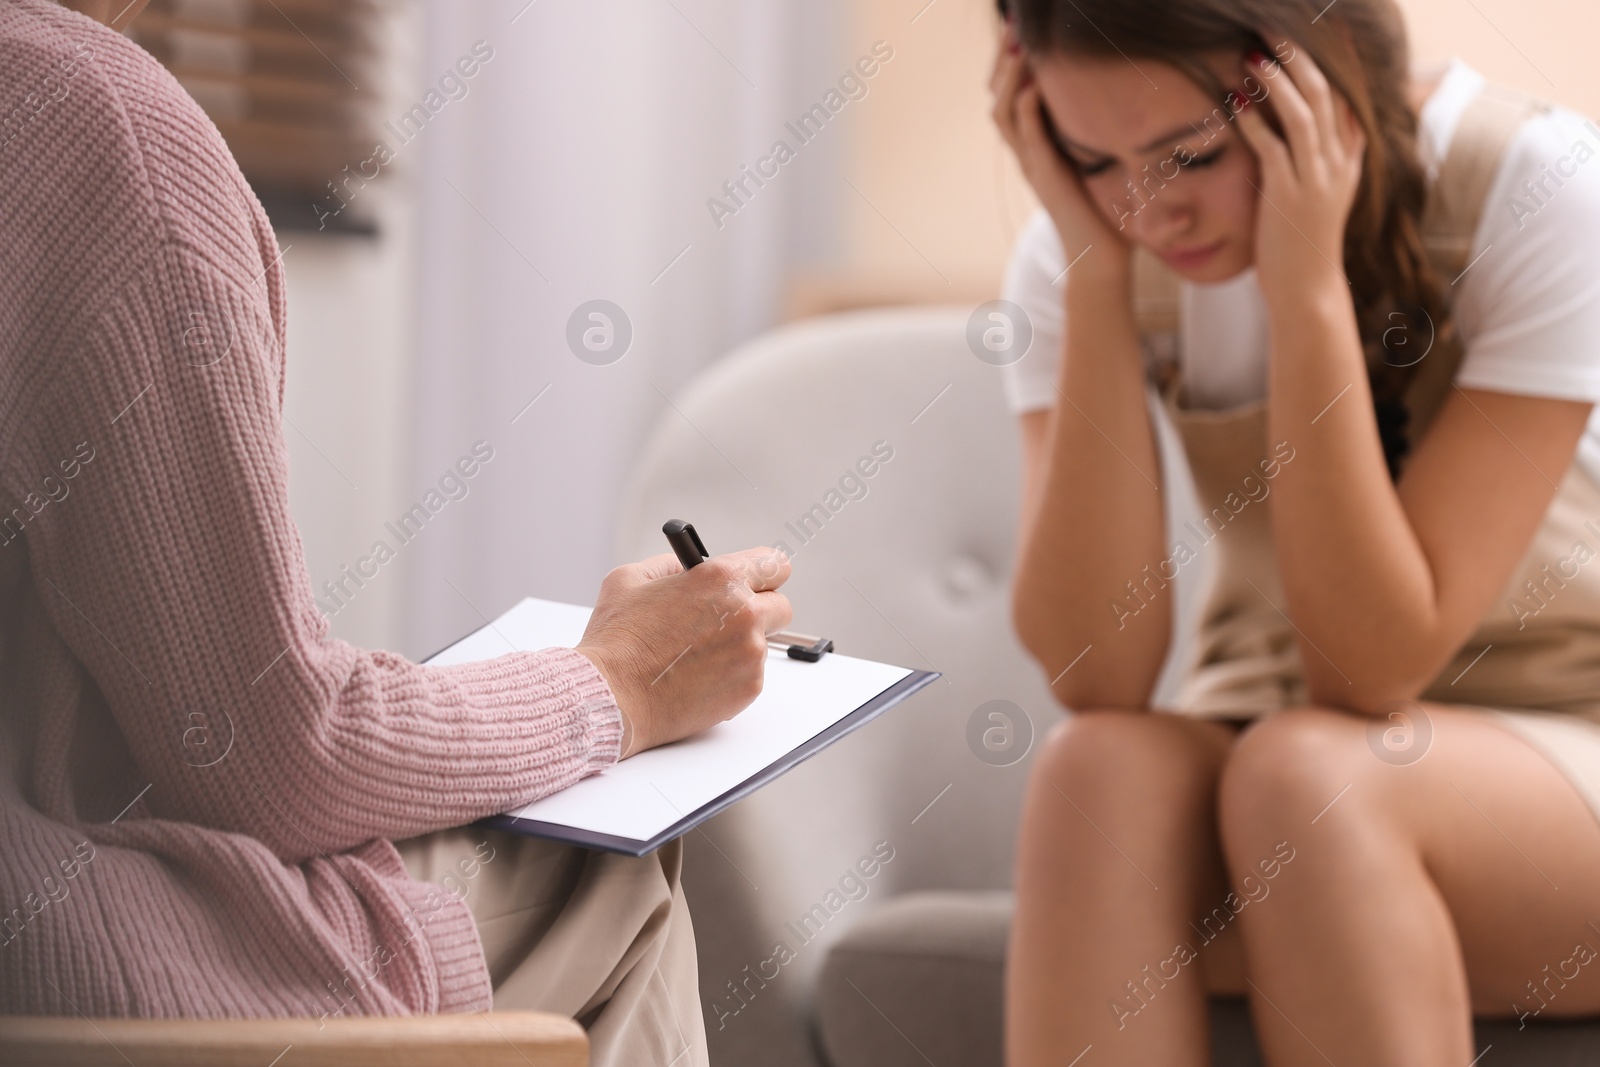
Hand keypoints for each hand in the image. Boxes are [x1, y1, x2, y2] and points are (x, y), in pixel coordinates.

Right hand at [576, 548, 792, 757]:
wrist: (611, 696)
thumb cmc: (616, 641)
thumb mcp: (631, 580)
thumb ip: (670, 566)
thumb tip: (688, 568)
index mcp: (722, 579)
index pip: (775, 564)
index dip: (763, 573)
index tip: (755, 581)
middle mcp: (745, 614)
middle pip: (781, 606)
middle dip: (759, 610)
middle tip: (728, 619)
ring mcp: (751, 653)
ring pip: (762, 643)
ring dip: (740, 645)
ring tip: (696, 655)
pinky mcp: (749, 687)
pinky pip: (751, 673)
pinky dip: (732, 674)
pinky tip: (697, 675)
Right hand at [989, 30, 1129, 285]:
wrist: (1102, 257)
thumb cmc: (1105, 209)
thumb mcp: (1095, 158)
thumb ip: (1089, 131)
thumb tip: (1110, 93)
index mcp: (1036, 146)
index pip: (1010, 96)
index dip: (1009, 64)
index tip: (1018, 33)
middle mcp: (1028, 153)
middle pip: (998, 99)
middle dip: (1002, 62)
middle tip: (1011, 30)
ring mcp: (1034, 166)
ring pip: (1005, 116)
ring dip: (1008, 82)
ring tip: (1016, 51)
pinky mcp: (1047, 180)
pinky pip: (1030, 143)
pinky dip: (1027, 115)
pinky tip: (1032, 91)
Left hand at [1233, 44, 1365, 305]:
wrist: (1306, 289)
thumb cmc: (1301, 244)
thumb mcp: (1319, 196)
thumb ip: (1314, 161)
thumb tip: (1293, 129)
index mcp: (1348, 161)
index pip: (1347, 98)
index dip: (1336, 61)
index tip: (1324, 31)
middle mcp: (1337, 165)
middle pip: (1326, 95)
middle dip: (1299, 59)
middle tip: (1272, 32)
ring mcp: (1316, 180)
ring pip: (1303, 115)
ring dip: (1277, 82)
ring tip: (1254, 57)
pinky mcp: (1289, 196)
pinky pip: (1273, 149)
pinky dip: (1255, 122)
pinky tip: (1237, 104)